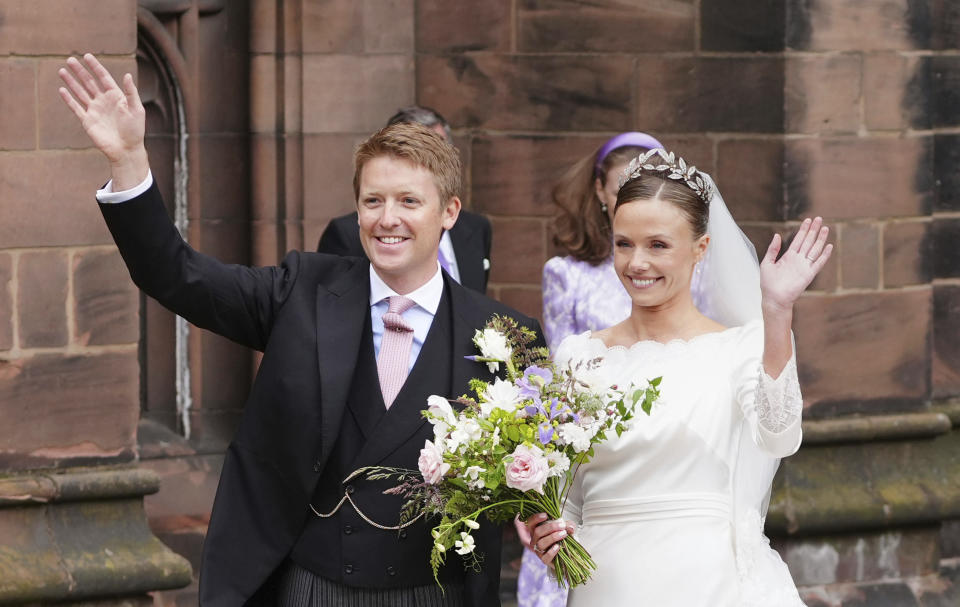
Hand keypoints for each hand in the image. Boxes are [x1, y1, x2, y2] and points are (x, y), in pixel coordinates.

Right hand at [58, 54, 147, 188]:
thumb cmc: (135, 130)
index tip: (87, 56)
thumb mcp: (136, 109)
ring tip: (62, 71)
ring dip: (71, 82)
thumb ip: (131, 92)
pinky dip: (69, 99)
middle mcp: (104, 101)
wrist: (126, 149)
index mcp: (116, 96)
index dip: (95, 67)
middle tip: (70, 59)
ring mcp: (94, 110)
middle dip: (80, 71)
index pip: (103, 77)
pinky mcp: (87, 120)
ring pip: (80, 92)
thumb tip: (127, 75)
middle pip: (89, 82)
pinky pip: (76, 107)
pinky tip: (62, 89)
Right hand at [523, 513, 574, 565]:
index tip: (546, 515)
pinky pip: (545, 556)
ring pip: (541, 543)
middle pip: (537, 532)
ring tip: (563, 534)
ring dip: (553, 537)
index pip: (531, 522)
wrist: (565, 553)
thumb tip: (570, 527)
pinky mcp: (544, 560)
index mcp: (537, 529)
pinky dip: (551, 551)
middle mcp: (535, 539)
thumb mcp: (565, 528)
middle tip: (562, 526)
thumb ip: (567, 525)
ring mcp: (538, 550)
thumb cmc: (561, 537)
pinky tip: (558, 547)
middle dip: (550, 527)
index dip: (536, 518)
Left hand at [760, 217, 832, 313]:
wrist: (774, 298)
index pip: (798, 239)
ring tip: (825, 228)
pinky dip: (824, 255)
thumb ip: (773, 249)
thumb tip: (777, 234)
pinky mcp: (809, 274)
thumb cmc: (768, 283)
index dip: (803, 230)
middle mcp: (798, 259)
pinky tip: (829, 246)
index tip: (808, 220)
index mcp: (788, 256)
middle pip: (808, 241)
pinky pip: (818, 263)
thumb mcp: (767, 263)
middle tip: (819, 219)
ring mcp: (804, 266)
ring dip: (820, 239)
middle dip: (813, 230)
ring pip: (814, 249)